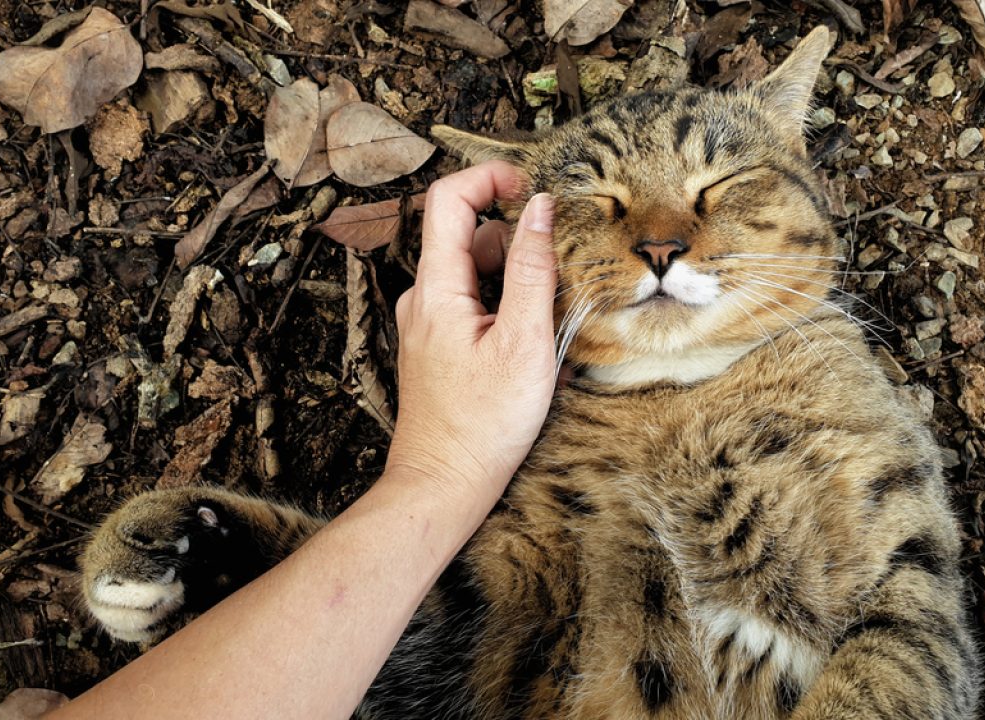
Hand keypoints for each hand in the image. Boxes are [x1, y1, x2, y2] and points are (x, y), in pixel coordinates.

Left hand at [386, 161, 557, 498]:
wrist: (443, 485)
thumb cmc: (483, 424)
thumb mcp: (524, 342)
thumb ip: (532, 270)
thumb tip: (541, 208)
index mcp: (436, 288)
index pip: (448, 197)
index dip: (490, 177)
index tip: (532, 186)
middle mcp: (422, 298)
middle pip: (468, 235)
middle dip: (517, 240)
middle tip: (562, 268)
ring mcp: (427, 323)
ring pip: (474, 273)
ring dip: (515, 279)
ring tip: (551, 318)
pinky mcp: (438, 346)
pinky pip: (473, 304)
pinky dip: (505, 306)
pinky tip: (532, 343)